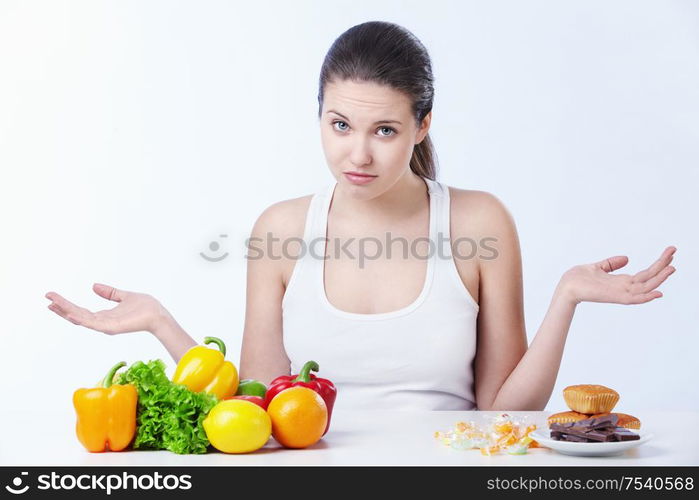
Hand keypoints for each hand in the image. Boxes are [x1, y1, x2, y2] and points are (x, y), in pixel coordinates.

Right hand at [45, 283, 166, 334]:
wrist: (159, 314)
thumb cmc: (146, 307)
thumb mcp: (124, 296)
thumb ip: (110, 293)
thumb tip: (93, 286)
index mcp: (104, 316)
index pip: (80, 311)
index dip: (66, 305)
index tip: (53, 297)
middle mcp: (102, 322)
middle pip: (77, 315)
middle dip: (61, 308)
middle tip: (47, 298)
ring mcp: (106, 326)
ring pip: (81, 319)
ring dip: (66, 311)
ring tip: (52, 304)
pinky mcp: (111, 327)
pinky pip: (92, 323)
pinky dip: (79, 318)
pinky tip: (68, 312)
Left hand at [558, 246, 676, 305]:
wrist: (566, 286)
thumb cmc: (579, 278)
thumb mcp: (598, 267)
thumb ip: (612, 263)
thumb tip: (627, 258)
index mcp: (622, 281)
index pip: (646, 273)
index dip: (658, 263)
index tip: (670, 252)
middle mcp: (624, 287)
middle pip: (649, 278)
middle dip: (663, 267)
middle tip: (674, 253)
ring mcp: (620, 293)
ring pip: (646, 287)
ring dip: (659, 279)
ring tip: (672, 267)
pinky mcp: (614, 297)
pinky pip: (634, 299)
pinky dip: (646, 297)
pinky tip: (658, 292)